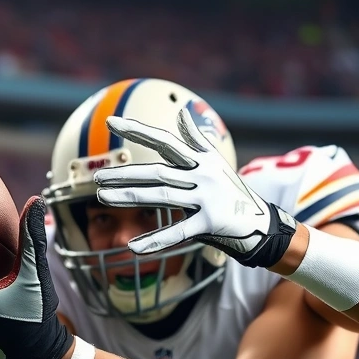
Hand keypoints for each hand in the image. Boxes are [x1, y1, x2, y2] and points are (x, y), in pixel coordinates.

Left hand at [94, 108, 297, 267]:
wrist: (261, 223)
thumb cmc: (232, 191)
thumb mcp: (215, 163)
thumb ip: (195, 139)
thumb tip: (182, 112)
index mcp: (201, 159)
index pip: (165, 141)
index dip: (138, 130)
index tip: (111, 120)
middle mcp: (203, 175)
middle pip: (157, 172)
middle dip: (125, 174)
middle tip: (97, 178)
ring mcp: (208, 198)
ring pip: (162, 196)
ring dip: (131, 197)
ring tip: (104, 198)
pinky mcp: (211, 223)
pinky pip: (178, 232)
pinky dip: (155, 240)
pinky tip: (132, 246)